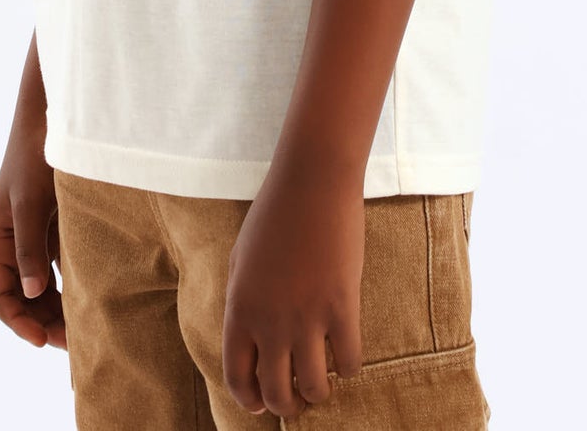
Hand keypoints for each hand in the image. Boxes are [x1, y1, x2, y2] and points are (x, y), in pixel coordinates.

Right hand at [0, 117, 67, 350]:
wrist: (54, 115)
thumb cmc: (35, 155)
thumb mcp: (31, 202)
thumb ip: (29, 247)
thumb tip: (32, 293)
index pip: (0, 295)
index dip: (18, 322)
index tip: (43, 341)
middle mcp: (12, 240)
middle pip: (22, 295)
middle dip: (42, 321)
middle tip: (73, 343)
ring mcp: (33, 233)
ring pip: (41, 284)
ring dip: (57, 306)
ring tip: (83, 329)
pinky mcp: (54, 224)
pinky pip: (58, 264)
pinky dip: (70, 283)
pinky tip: (91, 296)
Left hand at [222, 159, 363, 416]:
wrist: (311, 182)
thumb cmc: (274, 214)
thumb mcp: (240, 259)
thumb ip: (242, 302)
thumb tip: (252, 340)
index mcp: (239, 309)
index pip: (237, 377)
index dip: (250, 400)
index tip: (261, 404)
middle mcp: (269, 321)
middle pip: (277, 392)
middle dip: (287, 404)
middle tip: (296, 397)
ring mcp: (307, 317)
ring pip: (314, 387)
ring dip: (318, 392)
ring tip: (322, 381)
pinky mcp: (342, 307)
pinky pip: (349, 362)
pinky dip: (348, 368)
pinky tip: (346, 357)